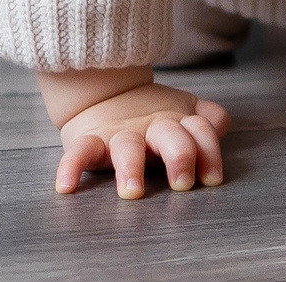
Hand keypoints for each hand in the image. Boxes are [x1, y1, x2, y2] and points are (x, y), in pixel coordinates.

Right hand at [51, 77, 229, 198]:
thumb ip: (206, 119)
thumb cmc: (151, 116)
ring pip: (127, 148)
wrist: (102, 93)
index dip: (209, 152)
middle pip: (171, 136)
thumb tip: (220, 125)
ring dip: (131, 168)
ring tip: (132, 192)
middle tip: (182, 183)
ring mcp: (120, 134)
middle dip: (179, 157)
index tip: (211, 179)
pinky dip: (71, 167)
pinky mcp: (89, 139)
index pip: (199, 131)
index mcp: (176, 122)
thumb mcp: (182, 112)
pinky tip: (66, 186)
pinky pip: (78, 152)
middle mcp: (151, 127)